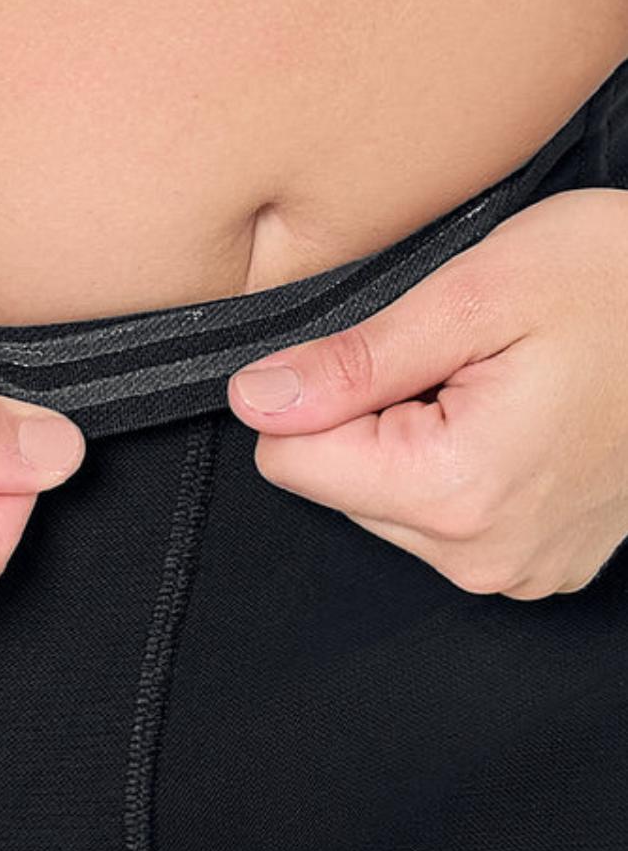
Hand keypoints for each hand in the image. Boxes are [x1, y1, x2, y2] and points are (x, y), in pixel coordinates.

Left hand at [226, 187, 627, 599]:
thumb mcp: (471, 296)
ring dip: (417, 436)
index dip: (322, 392)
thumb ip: (353, 362)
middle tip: (461, 361)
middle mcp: (485, 554)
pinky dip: (459, 461)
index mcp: (458, 491)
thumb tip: (259, 398)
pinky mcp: (538, 558)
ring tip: (496, 384)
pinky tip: (515, 417)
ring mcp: (518, 566)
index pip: (291, 461)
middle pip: (338, 484)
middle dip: (376, 414)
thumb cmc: (616, 284)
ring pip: (387, 498)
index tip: (393, 354)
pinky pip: (446, 514)